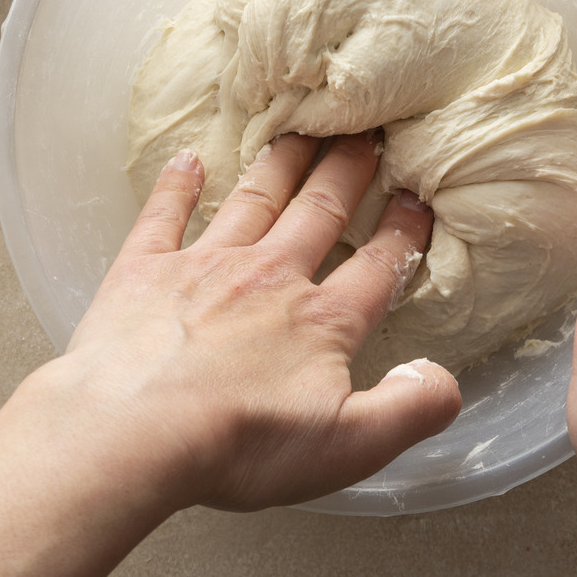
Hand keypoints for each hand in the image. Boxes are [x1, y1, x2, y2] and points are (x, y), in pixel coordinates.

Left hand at [54, 130, 461, 510]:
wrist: (132, 430)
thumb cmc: (239, 442)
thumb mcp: (347, 445)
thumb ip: (408, 409)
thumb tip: (444, 379)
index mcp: (321, 320)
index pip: (378, 266)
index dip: (404, 232)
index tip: (419, 197)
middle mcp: (269, 277)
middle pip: (319, 211)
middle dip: (347, 170)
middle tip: (366, 131)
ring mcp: (204, 267)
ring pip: (253, 199)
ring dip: (280, 163)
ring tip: (298, 130)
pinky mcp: (143, 271)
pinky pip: (164, 215)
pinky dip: (177, 185)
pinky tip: (187, 160)